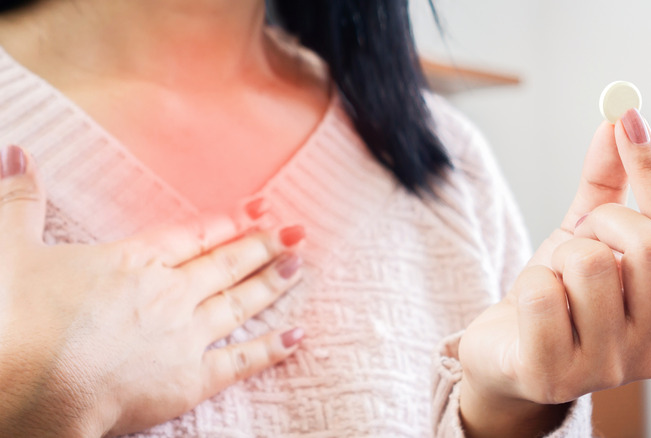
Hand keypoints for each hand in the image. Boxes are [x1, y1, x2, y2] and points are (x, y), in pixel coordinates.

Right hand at [0, 146, 305, 436]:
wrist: (25, 388)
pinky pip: (241, 361)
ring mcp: (185, 335)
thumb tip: (18, 152)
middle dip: (264, 247)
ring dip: (272, 284)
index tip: (262, 207)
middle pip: (226, 264)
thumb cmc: (14, 322)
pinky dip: (271, 348)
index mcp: (134, 260)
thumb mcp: (10, 250)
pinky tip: (297, 335)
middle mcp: (169, 293)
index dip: (230, 221)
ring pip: (240, 303)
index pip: (195, 234)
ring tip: (299, 266)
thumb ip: (21, 201)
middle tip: (296, 232)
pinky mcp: (190, 380)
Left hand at [458, 109, 650, 436]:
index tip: (628, 117)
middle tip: (578, 238)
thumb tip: (616, 122)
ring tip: (554, 284)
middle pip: (649, 246)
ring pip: (591, 265)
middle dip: (601, 223)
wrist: (505, 356)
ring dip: (559, 260)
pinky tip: (528, 313)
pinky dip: (527, 286)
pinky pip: (542, 295)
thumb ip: (608, 186)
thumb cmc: (557, 299)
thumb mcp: (585, 238)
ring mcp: (610, 370)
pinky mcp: (554, 377)